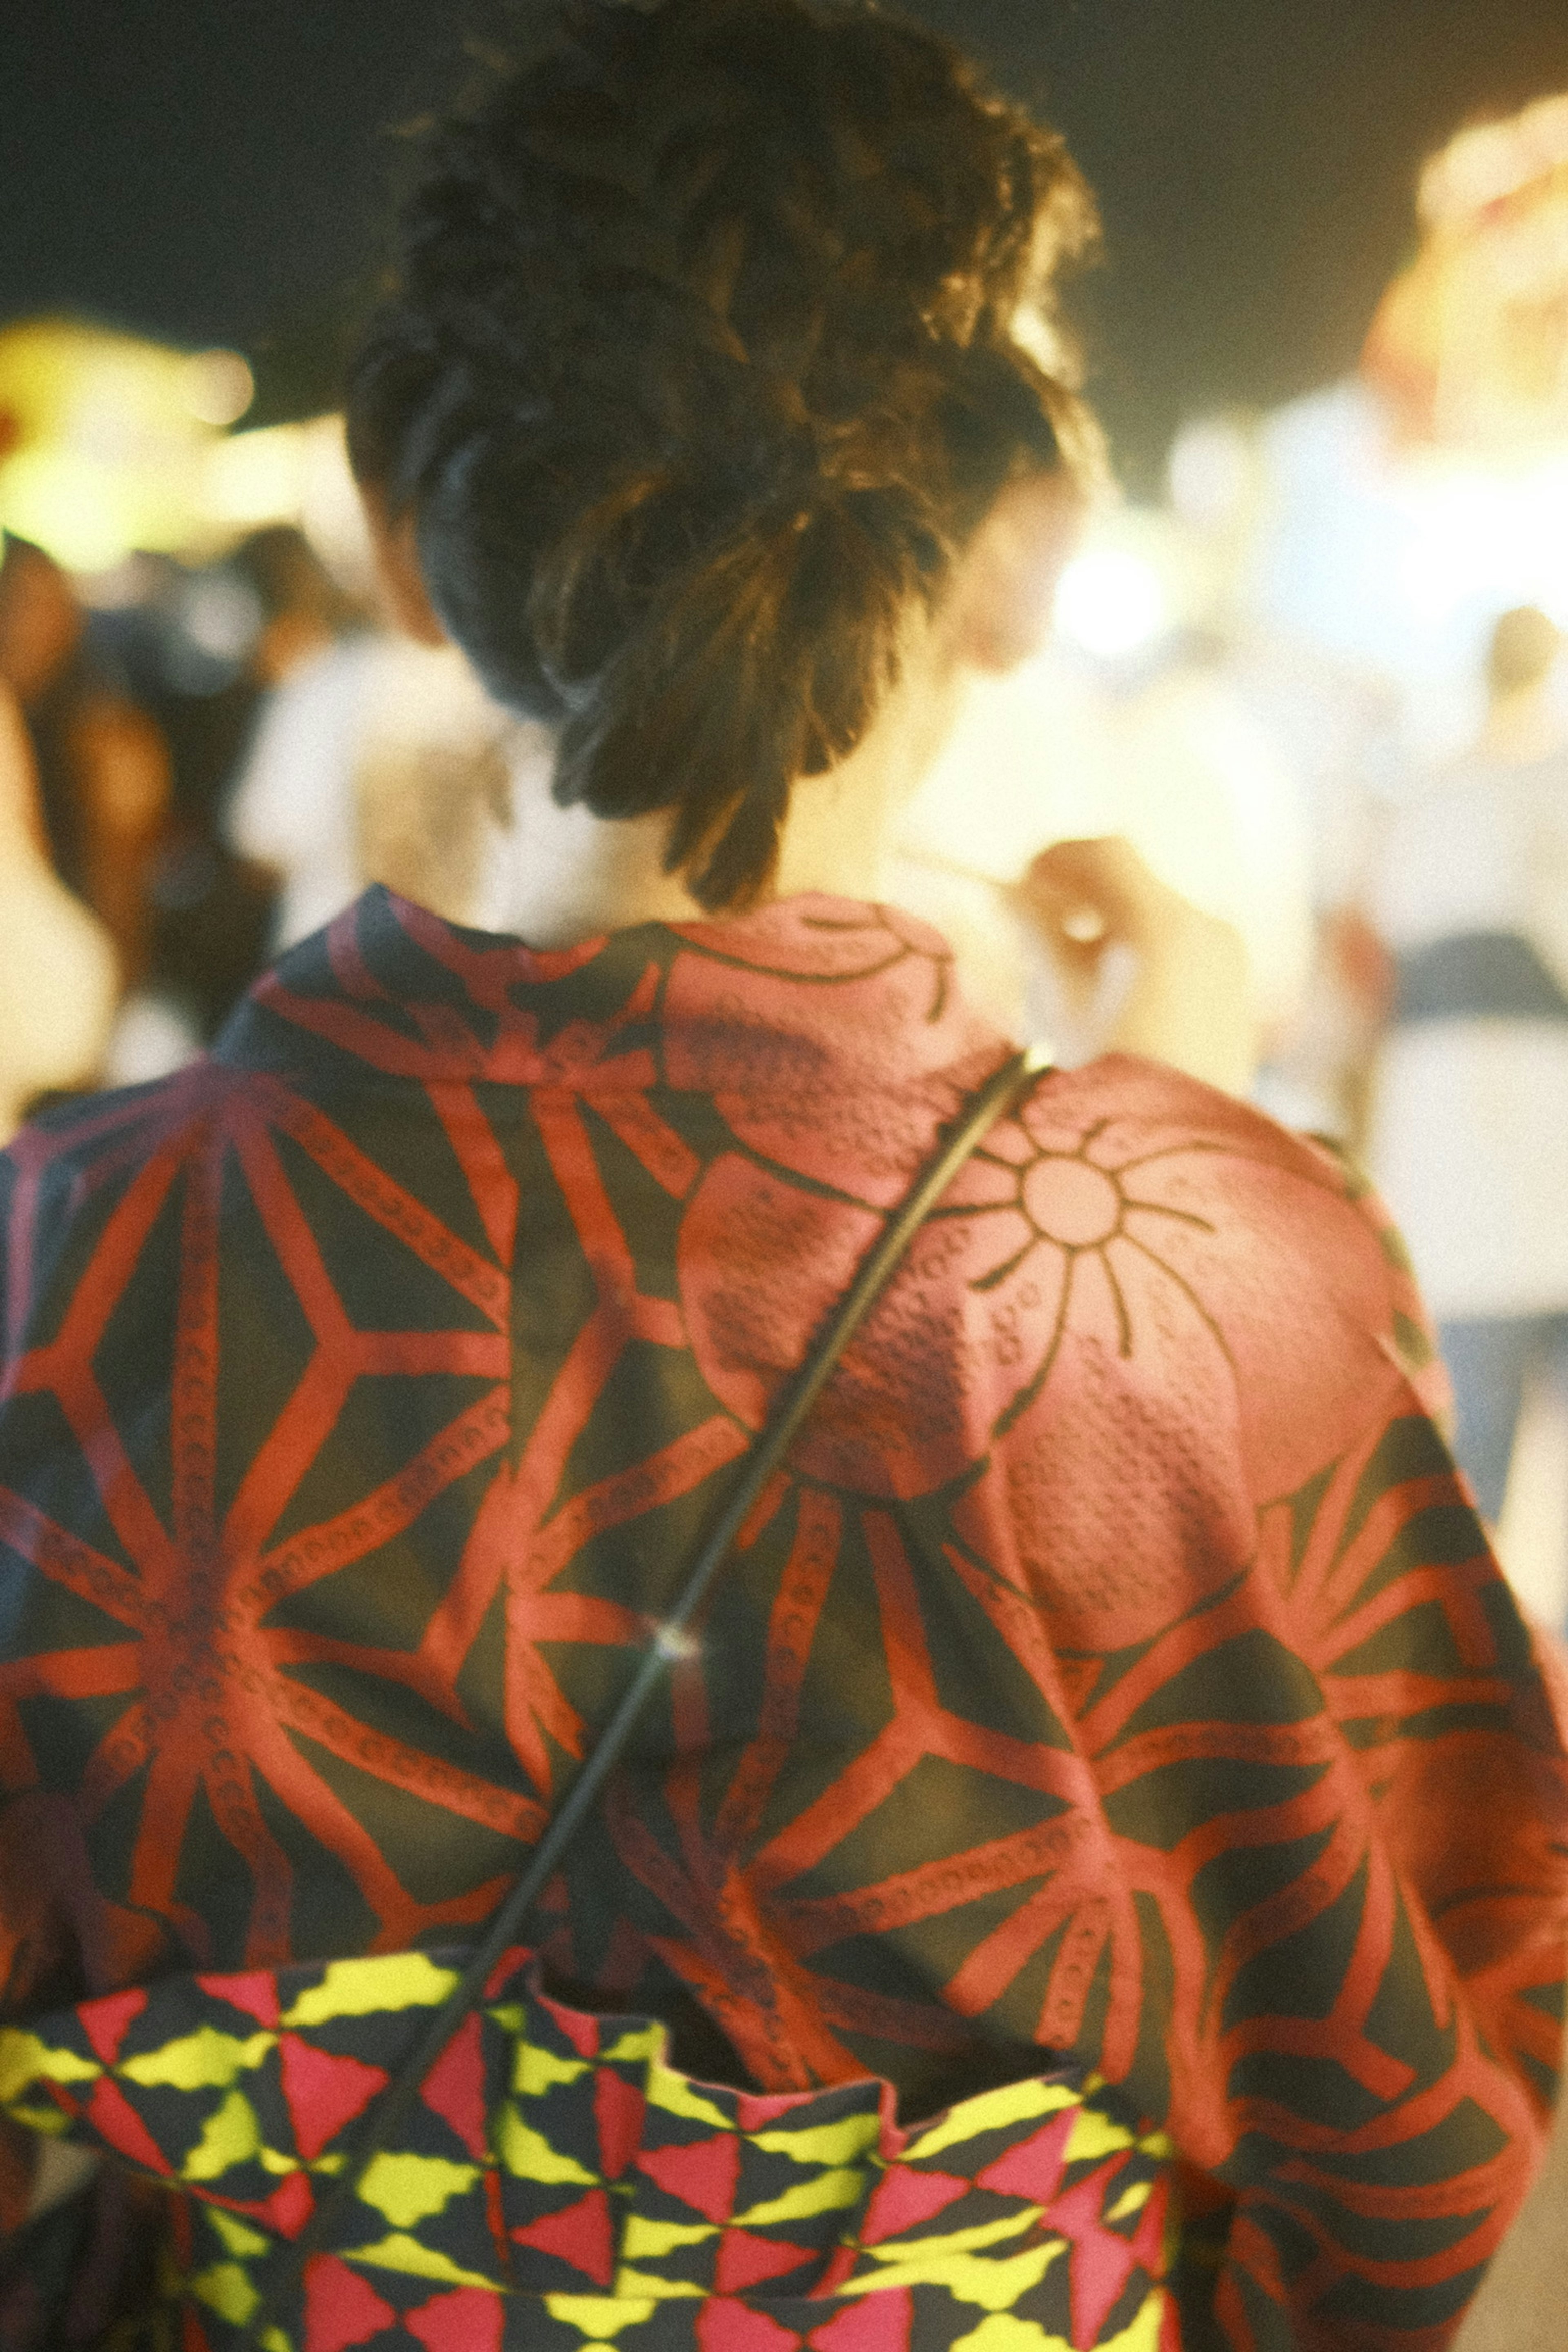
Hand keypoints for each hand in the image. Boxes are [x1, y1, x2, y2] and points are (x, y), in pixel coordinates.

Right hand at [1013, 836, 1257, 1094]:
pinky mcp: (1234, 986)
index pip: (1104, 852)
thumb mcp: (1058, 1004)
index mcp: (1161, 926)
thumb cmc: (1106, 1082)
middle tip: (1037, 927)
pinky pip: (1178, 944)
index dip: (1054, 859)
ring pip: (1154, 911)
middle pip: (1132, 880)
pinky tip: (1113, 995)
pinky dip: (1139, 949)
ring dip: (1108, 922)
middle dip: (1079, 893)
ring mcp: (1227, 957)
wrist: (1174, 1156)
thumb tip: (1009, 895)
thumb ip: (1036, 937)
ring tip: (1074, 972)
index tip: (1021, 888)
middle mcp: (1205, 929)